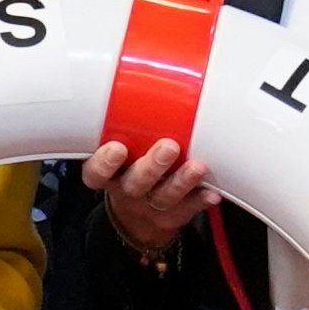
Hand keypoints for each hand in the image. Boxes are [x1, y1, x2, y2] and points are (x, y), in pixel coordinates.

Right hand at [79, 138, 217, 257]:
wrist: (139, 217)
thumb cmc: (130, 169)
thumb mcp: (121, 155)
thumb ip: (130, 134)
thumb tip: (147, 93)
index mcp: (108, 175)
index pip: (96, 173)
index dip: (105, 163)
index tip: (116, 148)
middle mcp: (127, 192)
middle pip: (136, 183)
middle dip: (152, 166)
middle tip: (168, 147)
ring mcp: (151, 207)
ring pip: (164, 197)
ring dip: (182, 182)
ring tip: (197, 167)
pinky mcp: (174, 215)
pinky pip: (189, 209)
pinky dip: (201, 201)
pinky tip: (212, 192)